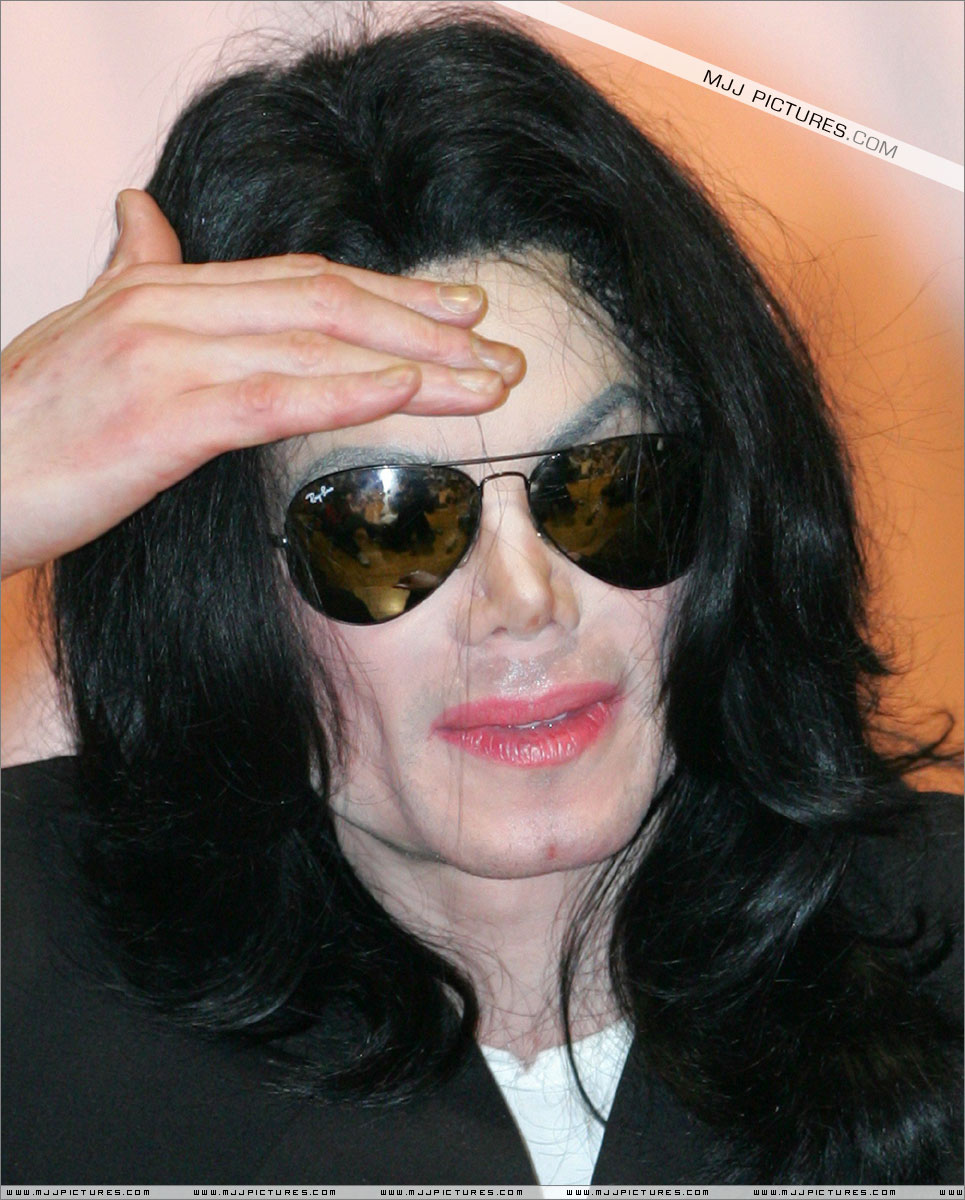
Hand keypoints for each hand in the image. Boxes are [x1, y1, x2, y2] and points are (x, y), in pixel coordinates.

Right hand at [0, 190, 524, 577]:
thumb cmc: (21, 426)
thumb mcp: (79, 332)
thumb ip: (129, 275)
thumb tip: (140, 214)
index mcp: (159, 287)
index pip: (299, 278)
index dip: (387, 293)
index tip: (457, 311)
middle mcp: (168, 306)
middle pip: (326, 300)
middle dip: (425, 324)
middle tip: (501, 347)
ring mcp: (164, 355)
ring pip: (317, 343)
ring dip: (418, 364)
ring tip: (490, 383)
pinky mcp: (160, 417)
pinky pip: (274, 397)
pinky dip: (349, 390)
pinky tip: (409, 393)